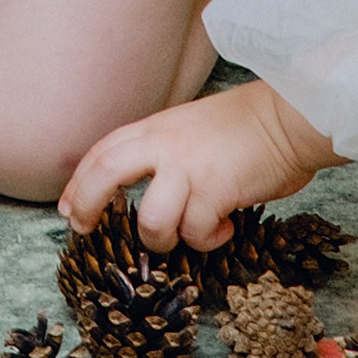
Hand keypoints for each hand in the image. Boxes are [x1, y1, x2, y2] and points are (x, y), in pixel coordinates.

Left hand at [60, 78, 337, 252]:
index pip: (104, 150)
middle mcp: (166, 145)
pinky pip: (195, 233)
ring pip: (150, 220)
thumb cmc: (248, 126)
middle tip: (82, 227)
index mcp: (157, 128)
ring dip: (162, 239)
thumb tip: (145, 181)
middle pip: (106, 172)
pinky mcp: (215, 191)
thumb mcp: (192, 126)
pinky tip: (224, 228)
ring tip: (185, 235)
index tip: (68, 206)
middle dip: (87, 203)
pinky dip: (207, 240)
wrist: (289, 118)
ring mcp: (189, 168)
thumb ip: (165, 149)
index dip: (80, 180)